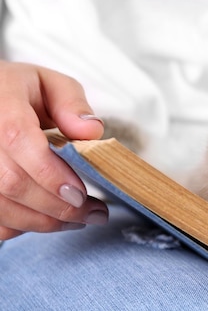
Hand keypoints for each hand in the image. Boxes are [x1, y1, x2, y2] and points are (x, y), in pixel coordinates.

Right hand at [0, 61, 107, 239]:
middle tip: (94, 213)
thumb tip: (91, 130)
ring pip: (2, 207)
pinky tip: (49, 218)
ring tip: (80, 219)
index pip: (18, 139)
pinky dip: (23, 226)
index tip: (81, 193)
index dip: (50, 173)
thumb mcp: (50, 84)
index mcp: (0, 103)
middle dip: (58, 206)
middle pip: (12, 182)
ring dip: (45, 221)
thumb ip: (72, 103)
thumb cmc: (20, 93)